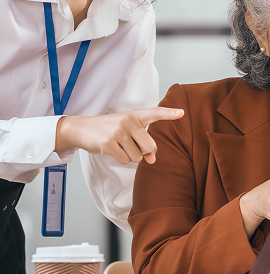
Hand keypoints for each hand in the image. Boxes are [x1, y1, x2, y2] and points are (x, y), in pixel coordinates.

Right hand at [54, 107, 184, 164]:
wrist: (81, 128)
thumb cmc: (110, 130)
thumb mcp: (128, 131)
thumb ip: (143, 142)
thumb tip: (153, 160)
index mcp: (136, 115)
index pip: (156, 113)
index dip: (170, 114)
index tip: (182, 113)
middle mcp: (128, 120)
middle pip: (149, 146)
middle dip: (142, 152)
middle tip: (129, 145)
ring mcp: (118, 131)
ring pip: (137, 156)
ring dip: (129, 156)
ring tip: (118, 146)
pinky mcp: (109, 143)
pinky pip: (124, 160)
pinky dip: (120, 159)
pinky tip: (111, 150)